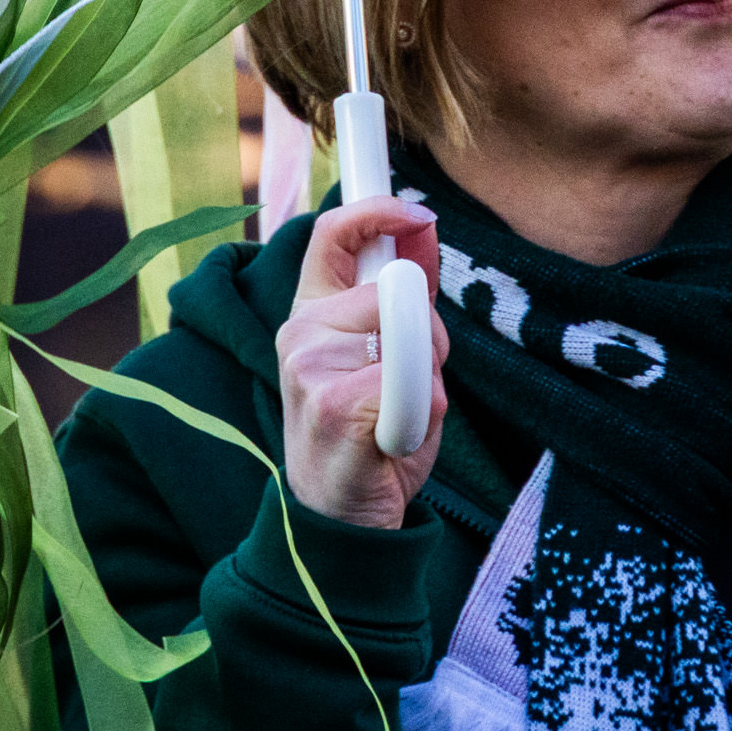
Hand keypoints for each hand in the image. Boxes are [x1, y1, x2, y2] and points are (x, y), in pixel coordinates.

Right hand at [277, 196, 448, 529]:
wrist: (342, 519)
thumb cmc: (371, 437)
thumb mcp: (390, 355)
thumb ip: (403, 296)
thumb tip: (423, 227)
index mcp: (311, 314)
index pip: (332, 236)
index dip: (377, 211)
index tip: (418, 212)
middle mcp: (301, 331)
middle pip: (400, 290)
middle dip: (430, 334)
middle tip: (410, 384)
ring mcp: (310, 365)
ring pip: (412, 333)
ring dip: (427, 375)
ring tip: (397, 415)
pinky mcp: (331, 402)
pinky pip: (409, 380)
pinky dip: (420, 412)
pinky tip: (391, 440)